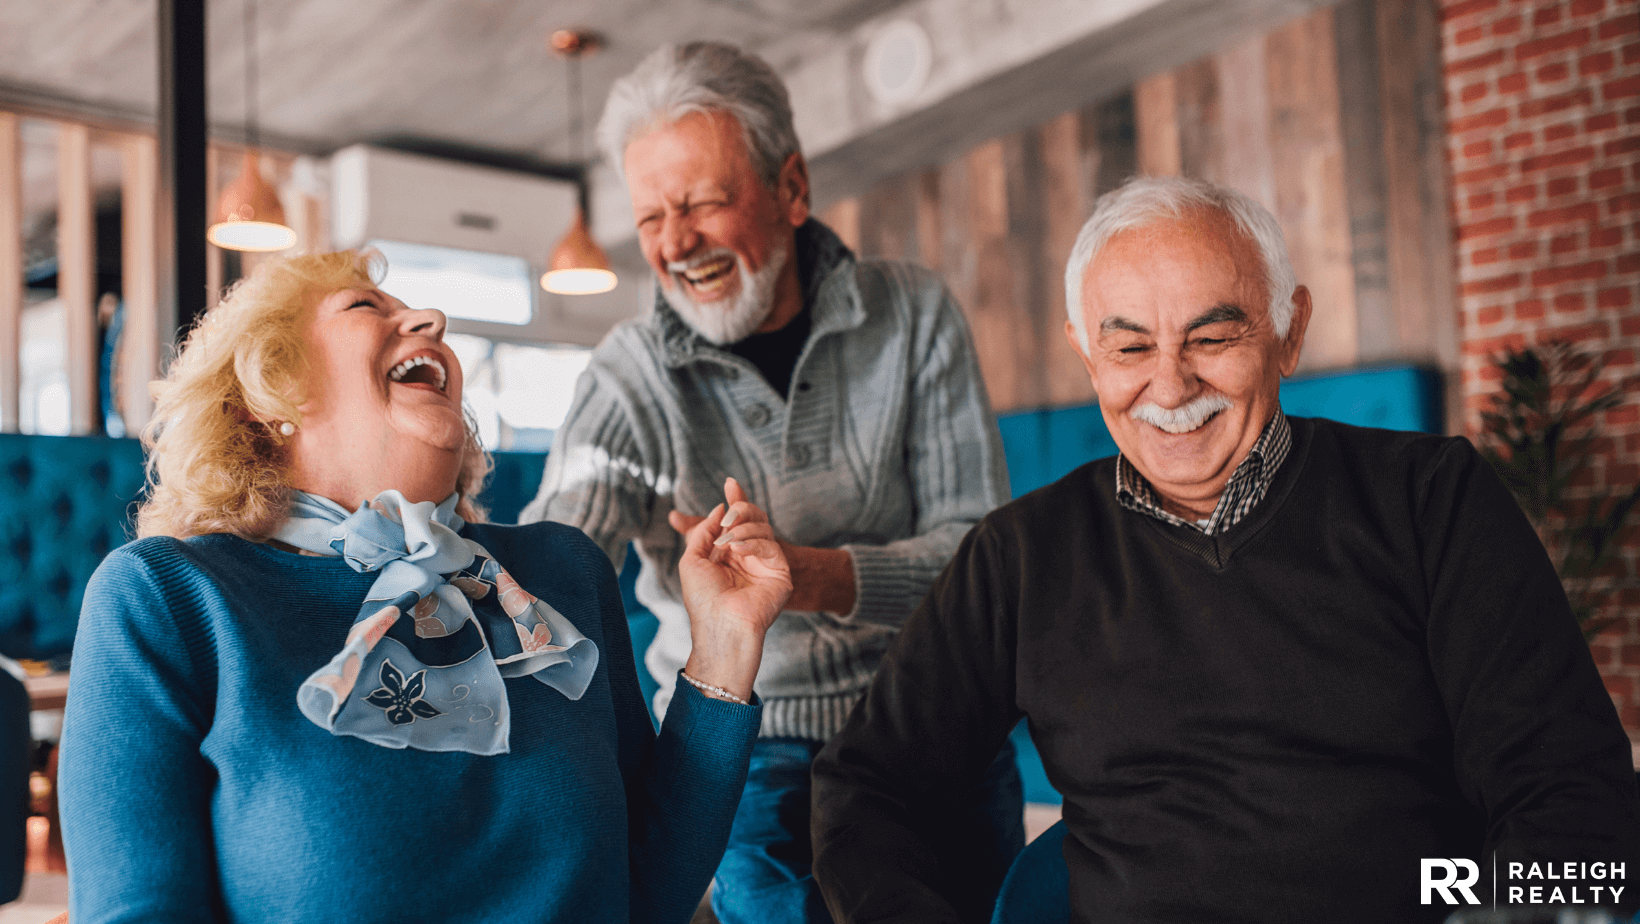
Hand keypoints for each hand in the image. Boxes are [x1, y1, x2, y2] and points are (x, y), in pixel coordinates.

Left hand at [677, 478, 791, 700]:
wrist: (719, 625)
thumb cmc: (703, 599)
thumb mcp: (692, 559)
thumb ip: (704, 531)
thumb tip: (720, 509)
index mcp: (729, 554)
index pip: (737, 521)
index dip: (735, 501)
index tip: (730, 483)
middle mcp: (748, 556)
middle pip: (754, 517)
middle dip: (740, 509)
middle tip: (727, 518)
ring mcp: (765, 564)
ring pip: (763, 527)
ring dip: (742, 529)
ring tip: (726, 543)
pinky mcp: (780, 572)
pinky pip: (769, 544)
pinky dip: (751, 542)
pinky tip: (737, 550)